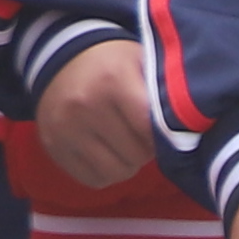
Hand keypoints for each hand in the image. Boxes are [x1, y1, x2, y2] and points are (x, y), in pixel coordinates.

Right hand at [32, 40, 159, 193]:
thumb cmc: (112, 63)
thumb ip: (162, 94)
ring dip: (127, 163)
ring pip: (116, 173)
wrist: (59, 58)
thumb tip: (186, 133)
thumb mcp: (141, 62)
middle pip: (136, 155)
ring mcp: (64, 129)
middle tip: (141, 135)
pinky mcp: (52, 146)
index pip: (150, 129)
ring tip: (124, 144)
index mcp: (112, 80)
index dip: (162, 135)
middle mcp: (84, 105)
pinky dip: (105, 171)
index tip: (162, 128)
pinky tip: (104, 151)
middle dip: (145, 149)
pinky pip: (93, 180)